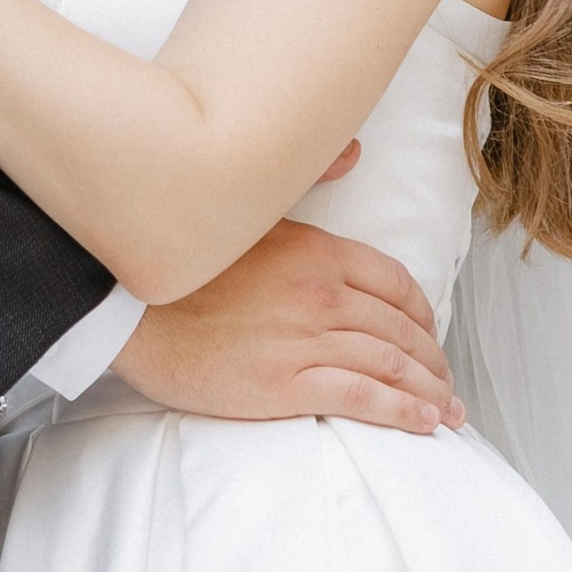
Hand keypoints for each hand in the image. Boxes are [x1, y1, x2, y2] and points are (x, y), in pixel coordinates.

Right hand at [113, 208, 461, 432]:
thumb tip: (354, 149)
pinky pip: (360, 397)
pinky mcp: (284, 384)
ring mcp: (305, 340)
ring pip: (389, 365)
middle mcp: (321, 294)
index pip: (394, 284)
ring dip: (427, 390)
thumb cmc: (183, 264)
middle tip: (446, 383)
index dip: (422, 314)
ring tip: (445, 410)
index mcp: (318, 252)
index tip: (430, 334)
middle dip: (432, 360)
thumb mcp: (250, 212)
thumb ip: (308, 179)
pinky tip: (421, 422)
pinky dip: (400, 411)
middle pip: (400, 328)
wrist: (125, 307)